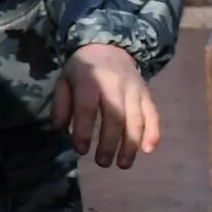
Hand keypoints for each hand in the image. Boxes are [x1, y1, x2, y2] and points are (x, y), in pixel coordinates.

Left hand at [53, 43, 160, 168]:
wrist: (110, 47)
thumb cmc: (83, 69)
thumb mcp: (65, 81)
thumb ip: (61, 104)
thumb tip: (58, 129)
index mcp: (90, 80)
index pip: (87, 108)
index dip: (84, 130)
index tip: (81, 150)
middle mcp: (115, 85)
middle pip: (115, 116)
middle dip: (109, 143)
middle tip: (102, 163)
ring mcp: (134, 90)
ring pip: (136, 119)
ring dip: (131, 144)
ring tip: (123, 164)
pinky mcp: (147, 94)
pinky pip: (153, 114)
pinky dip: (153, 133)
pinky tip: (148, 150)